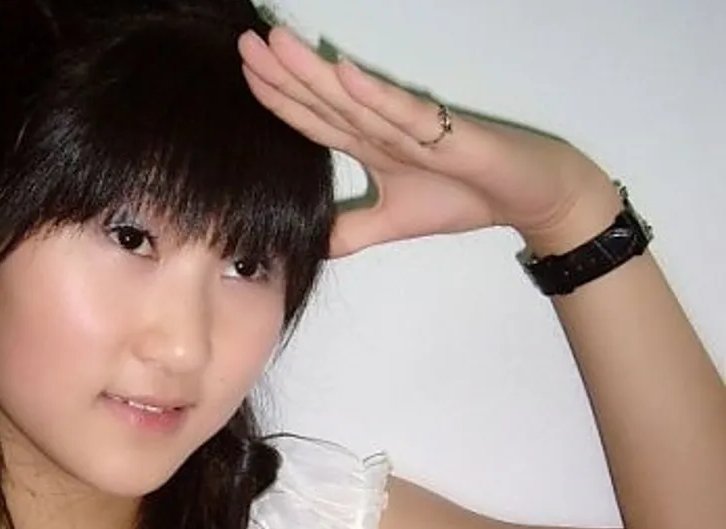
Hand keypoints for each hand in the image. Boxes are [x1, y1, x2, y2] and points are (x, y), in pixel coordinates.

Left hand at [238, 27, 622, 257]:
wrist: (525, 198)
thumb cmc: (463, 199)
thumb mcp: (391, 224)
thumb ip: (349, 232)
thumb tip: (307, 246)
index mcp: (369, 145)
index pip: (314, 119)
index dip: (279, 98)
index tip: (245, 73)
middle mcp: (382, 129)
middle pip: (324, 99)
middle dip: (283, 72)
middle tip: (245, 41)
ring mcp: (412, 127)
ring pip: (354, 98)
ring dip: (314, 71)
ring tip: (278, 44)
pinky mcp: (445, 134)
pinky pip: (404, 112)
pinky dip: (374, 95)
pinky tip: (342, 71)